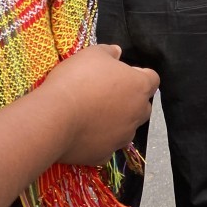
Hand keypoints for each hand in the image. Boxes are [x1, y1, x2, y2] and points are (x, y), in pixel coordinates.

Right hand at [44, 46, 158, 166]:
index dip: (139, 75)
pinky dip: (99, 141)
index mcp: (139, 86)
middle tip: (107, 94)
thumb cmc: (77, 79)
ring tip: (93, 115)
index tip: (122, 73)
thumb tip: (118, 52)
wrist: (54, 117)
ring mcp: (122, 137)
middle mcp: (137, 113)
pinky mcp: (104, 154)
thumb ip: (109, 52)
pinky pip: (107, 147)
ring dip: (117, 122)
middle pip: (143, 106)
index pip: (152, 79)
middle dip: (131, 100)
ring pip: (127, 129)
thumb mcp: (92, 54)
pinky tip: (84, 134)